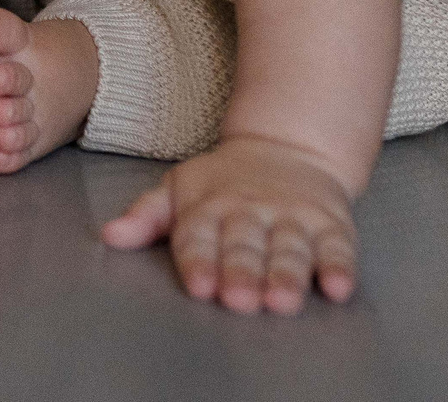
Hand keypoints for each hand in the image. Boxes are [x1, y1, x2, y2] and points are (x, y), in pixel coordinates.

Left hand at [100, 134, 358, 313]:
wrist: (289, 146)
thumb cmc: (224, 182)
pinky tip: (336, 288)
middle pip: (245, 245)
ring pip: (290, 248)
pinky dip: (339, 267)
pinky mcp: (331, 223)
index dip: (199, 261)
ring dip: (287, 275)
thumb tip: (108, 235)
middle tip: (237, 299)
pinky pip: (338, 246)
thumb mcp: (179, 189)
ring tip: (282, 300)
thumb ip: (146, 216)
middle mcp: (251, 212)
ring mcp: (293, 217)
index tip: (198, 285)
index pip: (199, 236)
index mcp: (210, 206)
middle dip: (241, 272)